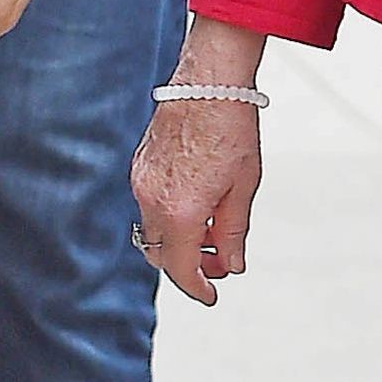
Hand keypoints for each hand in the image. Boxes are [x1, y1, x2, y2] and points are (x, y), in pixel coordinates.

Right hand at [131, 92, 261, 305]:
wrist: (208, 85)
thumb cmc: (231, 131)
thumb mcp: (243, 189)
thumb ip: (233, 232)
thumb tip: (231, 264)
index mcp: (180, 211)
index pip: (180, 268)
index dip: (196, 287)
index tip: (211, 295)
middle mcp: (152, 200)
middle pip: (161, 254)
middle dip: (188, 266)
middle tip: (218, 264)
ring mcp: (140, 183)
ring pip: (153, 231)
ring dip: (179, 241)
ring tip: (212, 233)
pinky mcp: (138, 167)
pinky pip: (148, 206)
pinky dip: (170, 218)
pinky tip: (197, 207)